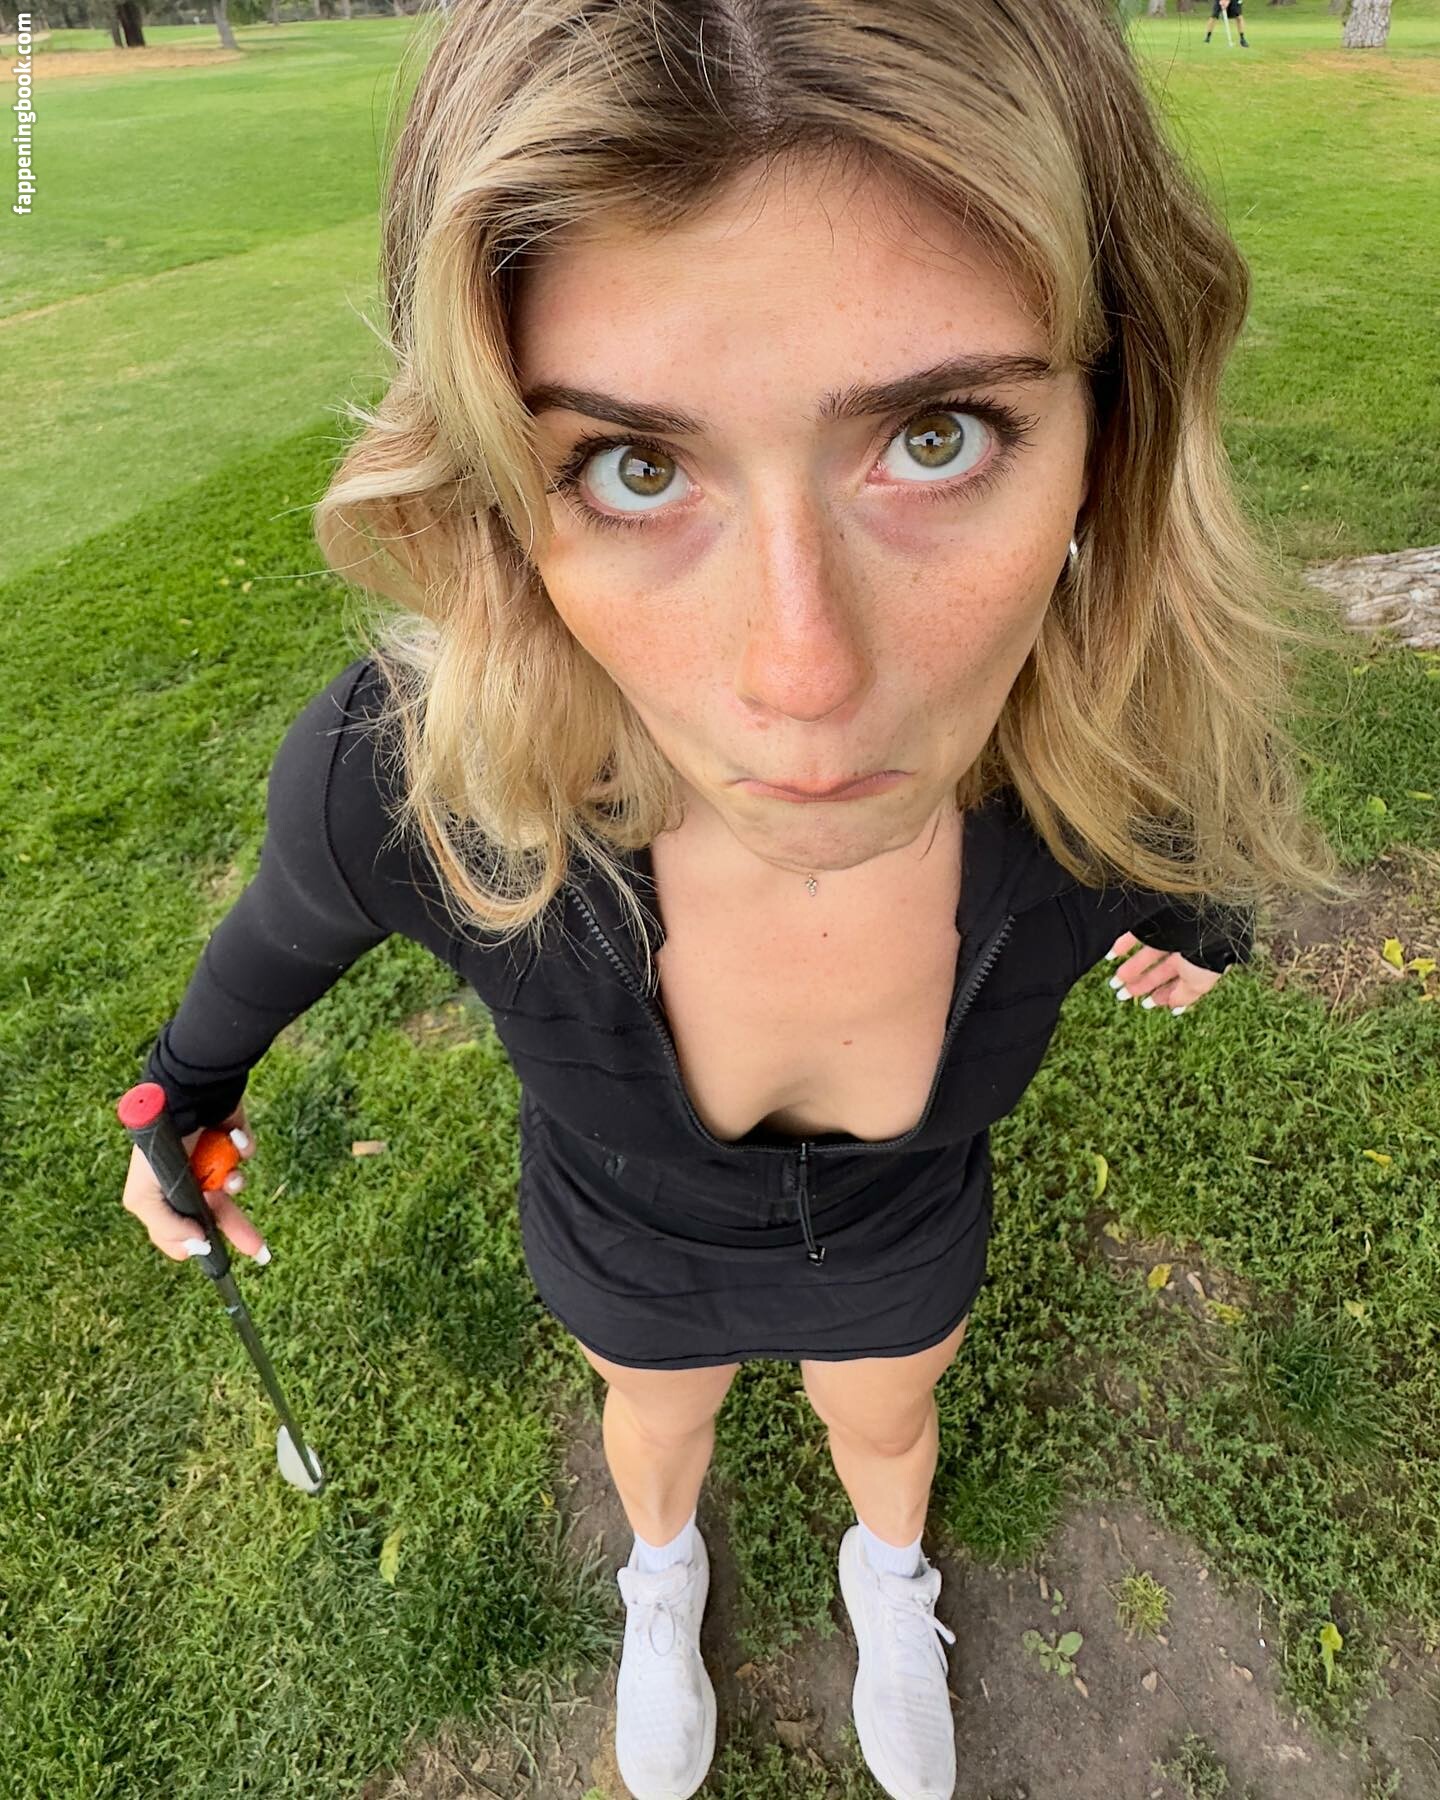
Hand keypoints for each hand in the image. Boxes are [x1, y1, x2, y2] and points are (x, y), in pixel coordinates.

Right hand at [121, 1105, 266, 1263]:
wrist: (189, 1090)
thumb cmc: (162, 1142)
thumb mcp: (146, 1193)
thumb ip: (167, 1226)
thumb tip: (196, 1246)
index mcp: (160, 1190)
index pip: (177, 1228)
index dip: (194, 1239)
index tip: (210, 1247)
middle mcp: (185, 1175)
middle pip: (215, 1212)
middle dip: (236, 1228)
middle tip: (259, 1251)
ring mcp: (210, 1155)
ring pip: (233, 1184)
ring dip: (235, 1181)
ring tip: (232, 1175)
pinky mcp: (231, 1135)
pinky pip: (245, 1152)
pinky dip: (243, 1147)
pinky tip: (234, 1137)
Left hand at [1105, 932, 1227, 1014]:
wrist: (1207, 924)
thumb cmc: (1206, 954)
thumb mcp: (1198, 983)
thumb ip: (1185, 996)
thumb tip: (1173, 1007)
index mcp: (1197, 964)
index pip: (1177, 983)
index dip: (1163, 995)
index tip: (1146, 1004)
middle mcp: (1183, 950)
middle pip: (1159, 971)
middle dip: (1141, 985)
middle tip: (1122, 995)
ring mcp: (1170, 935)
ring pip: (1146, 955)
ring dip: (1130, 969)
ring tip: (1114, 982)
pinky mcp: (1157, 921)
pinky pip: (1136, 934)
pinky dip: (1123, 945)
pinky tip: (1111, 956)